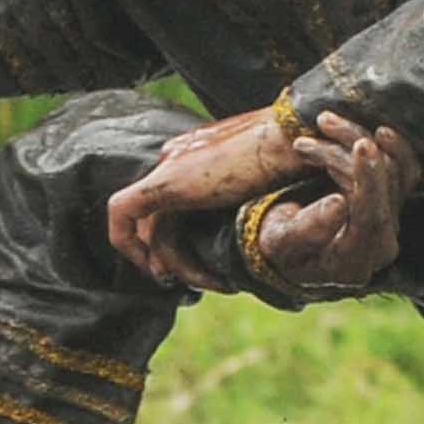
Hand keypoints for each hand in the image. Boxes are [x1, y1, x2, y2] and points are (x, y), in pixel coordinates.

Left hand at [106, 109, 313, 282]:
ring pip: (152, 225)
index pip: (170, 202)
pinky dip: (138, 248)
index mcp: (197, 153)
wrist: (296, 138)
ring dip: (175, 264)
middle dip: (167, 256)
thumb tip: (257, 228)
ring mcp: (169, 166)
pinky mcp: (166, 181)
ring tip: (208, 285)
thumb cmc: (297, 157)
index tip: (199, 263)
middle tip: (190, 283)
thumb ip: (247, 200)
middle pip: (155, 216)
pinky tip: (172, 274)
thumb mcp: (269, 183)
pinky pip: (126, 215)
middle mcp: (176, 156)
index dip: (177, 238)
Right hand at [251, 116, 419, 293]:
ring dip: (357, 139)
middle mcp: (382, 244)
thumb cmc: (281, 247)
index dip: (370, 178)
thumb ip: (308, 229)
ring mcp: (390, 221)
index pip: (373, 217)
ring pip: (393, 169)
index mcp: (355, 260)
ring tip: (322, 124)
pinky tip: (373, 131)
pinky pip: (402, 168)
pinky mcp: (391, 201)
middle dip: (344, 153)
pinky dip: (388, 146)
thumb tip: (338, 204)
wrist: (288, 248)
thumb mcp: (280, 242)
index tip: (361, 144)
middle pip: (383, 187)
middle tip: (302, 143)